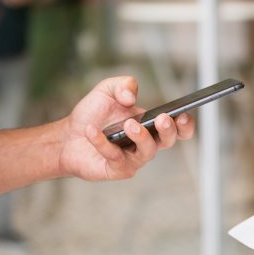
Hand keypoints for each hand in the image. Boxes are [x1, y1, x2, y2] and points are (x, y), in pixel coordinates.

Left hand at [57, 76, 194, 180]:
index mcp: (150, 125)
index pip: (177, 129)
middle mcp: (145, 144)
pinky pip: (115, 157)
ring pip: (147, 153)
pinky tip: (91, 131)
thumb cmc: (92, 115)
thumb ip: (123, 84)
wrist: (68, 136)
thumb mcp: (107, 90)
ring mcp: (133, 159)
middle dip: (169, 130)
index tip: (183, 114)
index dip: (185, 125)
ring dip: (141, 137)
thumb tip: (131, 96)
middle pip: (168, 141)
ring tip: (127, 125)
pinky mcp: (117, 169)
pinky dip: (102, 143)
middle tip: (162, 118)